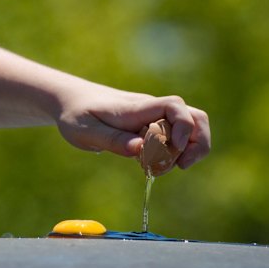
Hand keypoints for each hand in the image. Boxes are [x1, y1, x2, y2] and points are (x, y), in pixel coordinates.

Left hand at [55, 83, 209, 171]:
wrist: (71, 100)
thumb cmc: (76, 114)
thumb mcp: (86, 131)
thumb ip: (113, 140)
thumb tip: (140, 149)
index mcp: (137, 109)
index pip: (175, 107)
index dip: (183, 127)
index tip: (173, 149)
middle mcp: (151, 110)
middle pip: (195, 118)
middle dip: (197, 143)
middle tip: (180, 165)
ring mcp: (153, 118)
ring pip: (189, 128)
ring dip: (187, 150)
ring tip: (164, 167)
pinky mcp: (151, 126)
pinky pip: (174, 137)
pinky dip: (174, 152)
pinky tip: (154, 164)